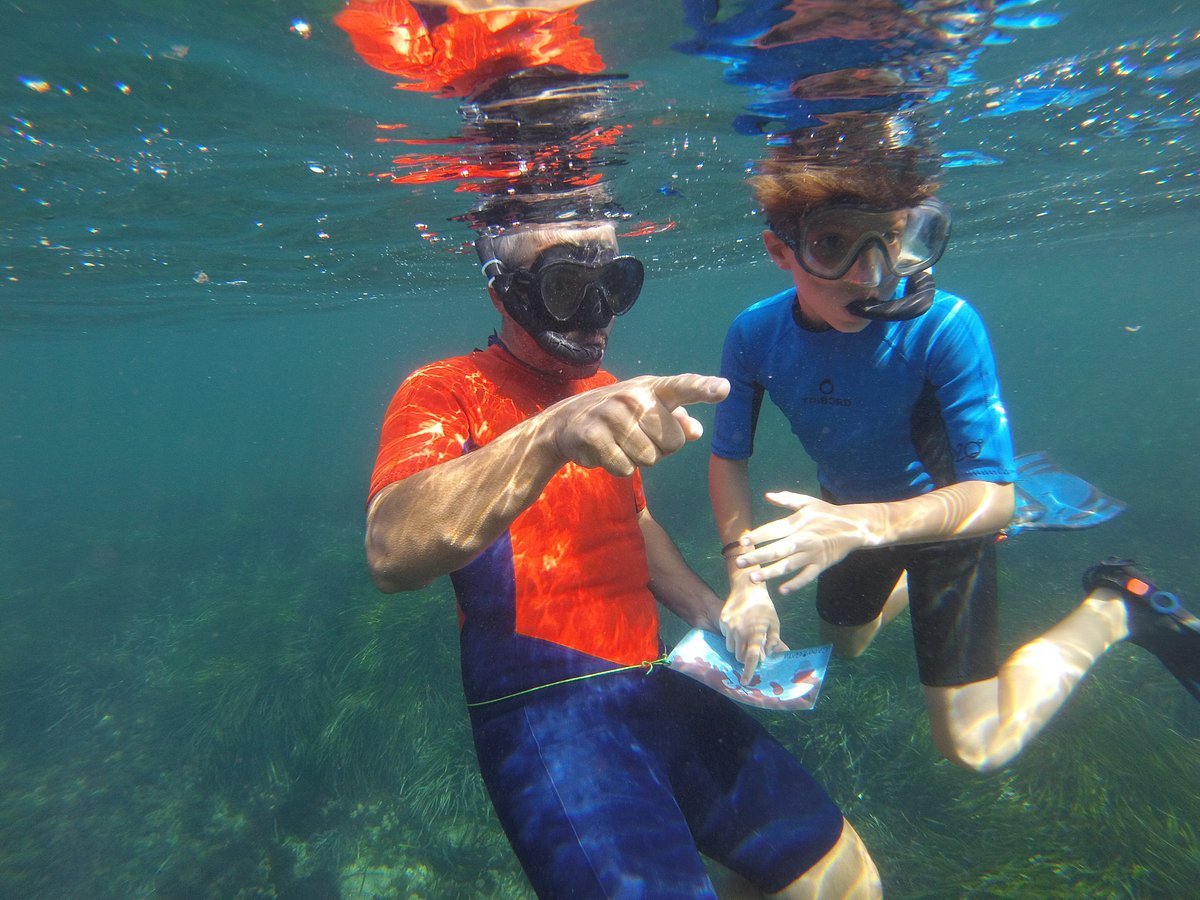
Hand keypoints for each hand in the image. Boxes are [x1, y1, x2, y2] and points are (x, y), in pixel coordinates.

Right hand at [548, 374, 728, 476]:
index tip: (724, 389)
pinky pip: (626, 468)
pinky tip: (606, 452)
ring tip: (620, 443)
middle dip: (659, 448)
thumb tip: (695, 430)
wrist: (566, 422)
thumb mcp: (649, 410)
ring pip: (650, 459)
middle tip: (636, 436)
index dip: (704, 389)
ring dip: (638, 459)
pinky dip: (619, 467)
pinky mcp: (594, 436)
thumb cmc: (619, 416)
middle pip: (673, 442)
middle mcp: (634, 397)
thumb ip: (677, 419)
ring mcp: (612, 415)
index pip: (683, 387)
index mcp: (653, 388)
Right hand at [720, 580, 787, 682]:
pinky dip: (732, 638)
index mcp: (756, 633)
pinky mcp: (723, 621)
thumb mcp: (774, 623)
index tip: (745, 682)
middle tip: (753, 651)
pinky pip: (725, 637)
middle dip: (745, 658)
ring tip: (745, 636)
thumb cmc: (764, 607)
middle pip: (739, 656)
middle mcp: (740, 632)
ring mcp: (730, 626)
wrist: (747, 588)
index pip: (752, 657)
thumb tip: (770, 657)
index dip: (749, 671)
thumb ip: (773, 642)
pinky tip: (739, 627)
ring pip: (730, 648)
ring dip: (738, 648)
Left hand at [733, 492, 878, 594]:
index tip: (743, 541)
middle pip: (778, 549)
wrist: (854, 526)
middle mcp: (804, 538)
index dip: (758, 535)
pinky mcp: (822, 564)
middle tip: (740, 562)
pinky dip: (796, 584)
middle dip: (758, 557)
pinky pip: (807, 576)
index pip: (774, 530)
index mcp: (798, 523)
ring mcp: (813, 553)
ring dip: (771, 572)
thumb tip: (767, 496)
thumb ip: (787, 499)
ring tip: (753, 578)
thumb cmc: (827, 513)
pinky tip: (781, 591)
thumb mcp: (809, 502)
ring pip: (789, 565)